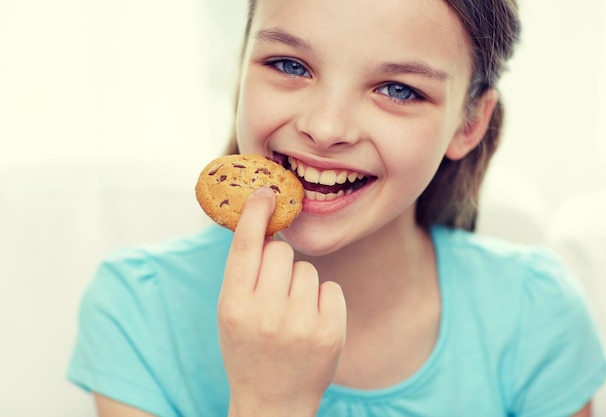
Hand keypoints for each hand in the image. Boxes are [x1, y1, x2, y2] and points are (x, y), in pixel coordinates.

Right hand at [218, 187, 346, 416]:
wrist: (272, 402)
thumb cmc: (248, 348)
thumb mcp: (231, 313)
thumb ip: (243, 273)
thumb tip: (266, 224)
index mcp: (233, 306)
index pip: (246, 246)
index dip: (256, 214)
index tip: (266, 191)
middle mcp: (266, 314)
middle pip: (281, 252)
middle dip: (279, 263)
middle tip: (274, 291)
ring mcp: (300, 324)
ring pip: (307, 269)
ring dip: (300, 284)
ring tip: (291, 315)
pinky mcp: (330, 332)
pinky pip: (330, 288)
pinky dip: (322, 301)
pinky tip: (310, 324)